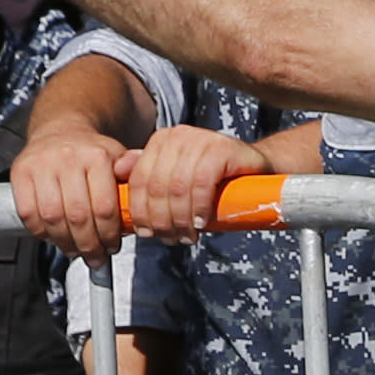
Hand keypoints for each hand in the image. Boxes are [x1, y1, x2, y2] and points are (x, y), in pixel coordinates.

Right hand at [11, 119, 132, 262]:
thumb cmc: (91, 154)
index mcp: (97, 155)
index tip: (112, 246)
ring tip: (75, 251)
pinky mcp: (20, 172)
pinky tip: (54, 237)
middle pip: (79, 216)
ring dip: (65, 243)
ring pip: (53, 218)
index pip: (105, 208)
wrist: (61, 130)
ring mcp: (41, 165)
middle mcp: (68, 158)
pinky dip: (41, 233)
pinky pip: (29, 214)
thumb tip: (139, 199)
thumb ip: (133, 178)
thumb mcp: (119, 159)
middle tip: (95, 256)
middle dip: (89, 245)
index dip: (109, 235)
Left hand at [117, 122, 256, 239]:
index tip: (147, 233)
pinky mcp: (222, 149)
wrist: (256, 171)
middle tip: (170, 239)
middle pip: (157, 186)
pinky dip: (198, 208)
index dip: (140, 211)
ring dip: (180, 219)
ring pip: (177, 188)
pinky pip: (201, 183)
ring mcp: (200, 139)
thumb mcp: (178, 180)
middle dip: (161, 220)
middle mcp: (178, 135)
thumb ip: (149, 177)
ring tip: (187, 236)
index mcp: (161, 141)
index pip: (139, 180)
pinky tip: (201, 222)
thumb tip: (117, 173)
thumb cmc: (215, 180)